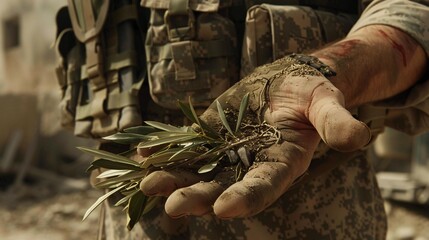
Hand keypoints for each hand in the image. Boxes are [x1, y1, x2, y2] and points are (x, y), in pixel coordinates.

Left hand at [139, 56, 370, 217]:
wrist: (287, 85)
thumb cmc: (311, 95)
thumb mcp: (326, 103)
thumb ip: (336, 121)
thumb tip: (357, 136)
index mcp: (281, 163)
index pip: (264, 186)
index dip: (246, 197)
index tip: (223, 208)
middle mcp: (250, 165)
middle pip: (222, 185)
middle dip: (198, 196)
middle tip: (173, 205)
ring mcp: (226, 151)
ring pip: (197, 169)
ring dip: (172, 177)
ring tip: (147, 181)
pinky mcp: (210, 135)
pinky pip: (185, 145)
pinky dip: (164, 151)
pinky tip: (142, 155)